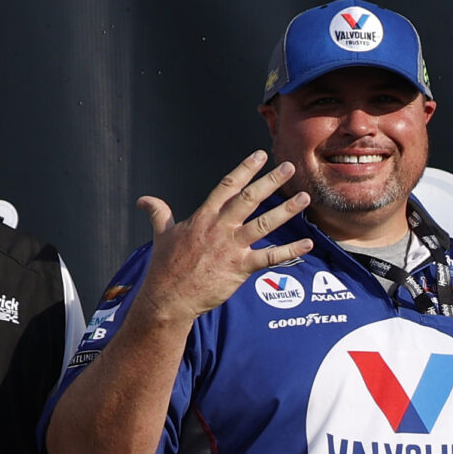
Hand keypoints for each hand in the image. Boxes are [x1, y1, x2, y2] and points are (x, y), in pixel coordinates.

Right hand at [126, 151, 313, 327]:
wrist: (168, 297)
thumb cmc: (166, 267)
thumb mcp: (162, 235)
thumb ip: (159, 213)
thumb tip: (145, 200)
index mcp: (203, 217)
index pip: (227, 185)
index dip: (245, 169)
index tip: (260, 155)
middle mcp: (219, 227)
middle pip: (249, 198)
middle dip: (270, 181)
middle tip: (289, 167)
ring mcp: (231, 247)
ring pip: (264, 224)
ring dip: (286, 210)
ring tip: (304, 197)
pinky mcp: (240, 268)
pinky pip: (270, 258)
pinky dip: (290, 251)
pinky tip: (307, 244)